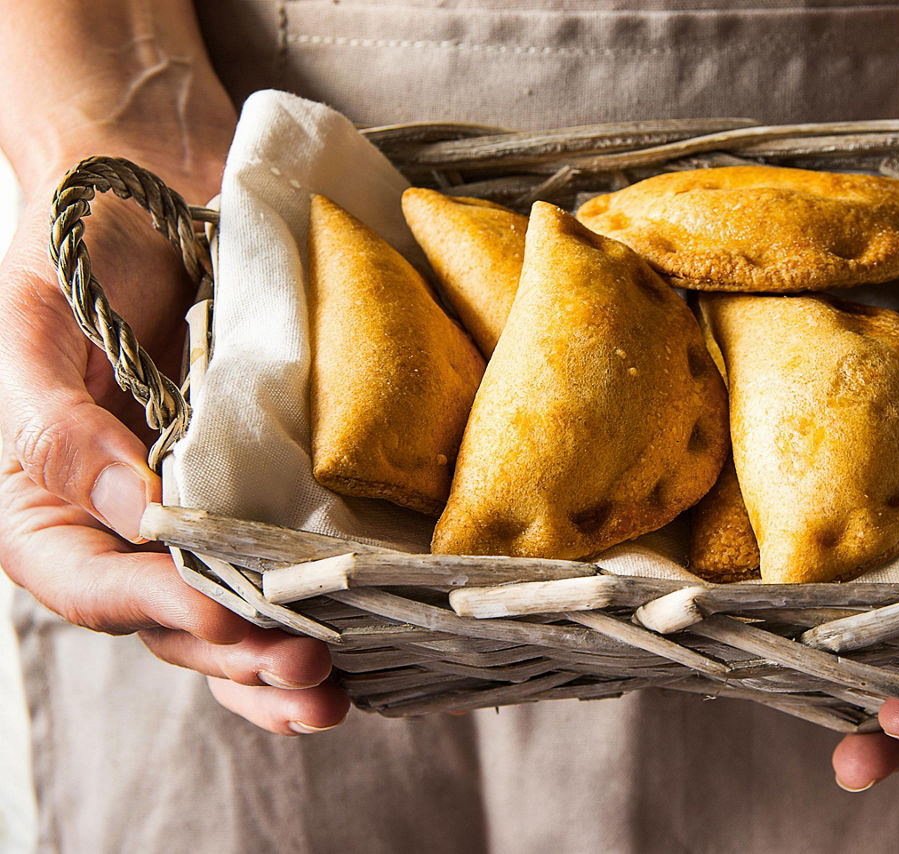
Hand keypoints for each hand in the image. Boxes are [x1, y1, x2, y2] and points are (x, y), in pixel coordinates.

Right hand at [0, 160, 347, 735]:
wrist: (154, 190)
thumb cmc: (80, 246)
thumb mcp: (36, 323)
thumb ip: (53, 421)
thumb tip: (128, 505)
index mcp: (49, 500)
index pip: (86, 584)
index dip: (153, 613)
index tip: (221, 621)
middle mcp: (122, 526)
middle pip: (170, 624)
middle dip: (236, 657)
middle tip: (305, 672)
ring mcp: (196, 517)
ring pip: (230, 619)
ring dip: (277, 666)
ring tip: (331, 692)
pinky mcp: (262, 494)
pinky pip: (282, 568)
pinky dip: (315, 612)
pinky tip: (361, 648)